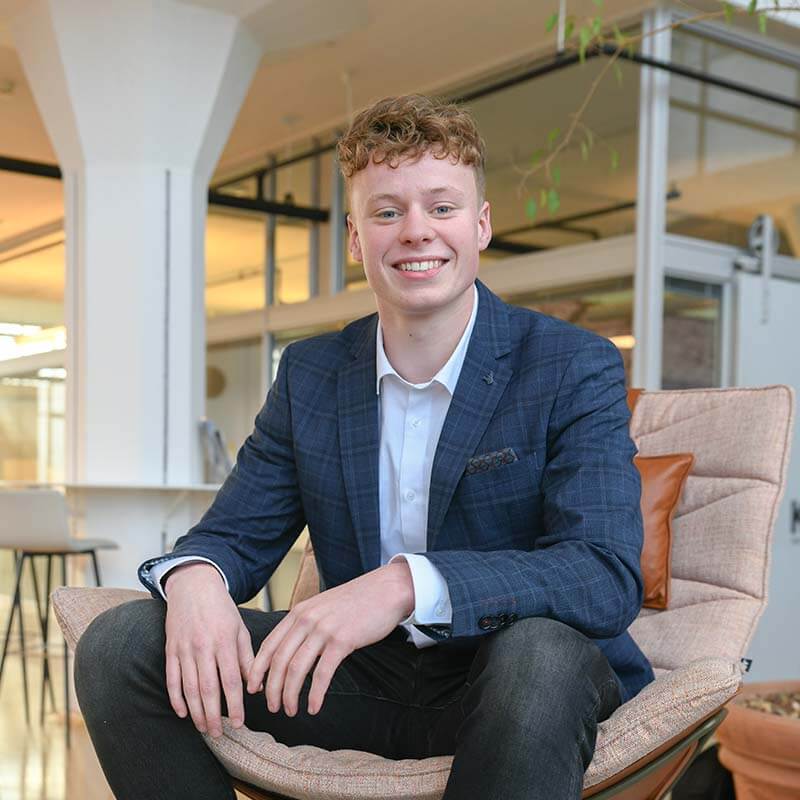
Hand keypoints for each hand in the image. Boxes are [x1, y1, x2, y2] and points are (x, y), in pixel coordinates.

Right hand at [164, 563, 253, 737]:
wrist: (194, 586)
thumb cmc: (222, 609)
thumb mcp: (240, 629)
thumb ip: (247, 658)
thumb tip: (256, 687)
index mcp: (225, 642)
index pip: (232, 680)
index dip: (235, 705)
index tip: (239, 723)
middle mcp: (204, 647)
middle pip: (209, 689)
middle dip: (214, 715)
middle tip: (220, 734)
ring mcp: (185, 649)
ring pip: (189, 688)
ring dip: (196, 712)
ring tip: (204, 728)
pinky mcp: (171, 649)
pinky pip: (172, 679)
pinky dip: (176, 698)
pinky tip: (182, 713)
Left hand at [246, 561, 413, 716]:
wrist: (386, 590)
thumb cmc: (356, 601)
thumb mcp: (322, 606)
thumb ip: (305, 623)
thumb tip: (291, 650)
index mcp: (299, 612)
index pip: (269, 644)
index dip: (258, 670)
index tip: (254, 689)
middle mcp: (307, 619)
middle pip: (279, 660)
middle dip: (271, 689)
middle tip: (272, 707)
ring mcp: (324, 630)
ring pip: (296, 669)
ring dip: (289, 695)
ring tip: (290, 711)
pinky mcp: (342, 641)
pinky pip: (322, 674)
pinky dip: (315, 695)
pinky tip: (314, 707)